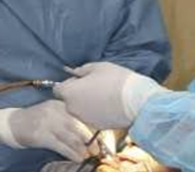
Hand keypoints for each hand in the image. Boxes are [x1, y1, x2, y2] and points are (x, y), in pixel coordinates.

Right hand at [0, 100, 93, 161]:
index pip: (81, 114)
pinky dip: (71, 152)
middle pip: (78, 125)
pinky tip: (78, 158)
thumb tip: (90, 132)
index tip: (104, 136)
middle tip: (100, 149)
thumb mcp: (53, 114)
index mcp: (60, 104)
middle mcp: (55, 110)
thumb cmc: (36, 121)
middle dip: (91, 138)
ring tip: (91, 155)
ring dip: (83, 148)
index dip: (94, 126)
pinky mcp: (40, 135)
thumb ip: (68, 119)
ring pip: (70, 136)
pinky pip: (60, 145)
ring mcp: (47, 122)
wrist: (11, 124)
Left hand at [54, 62, 169, 129]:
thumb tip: (75, 73)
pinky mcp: (96, 126)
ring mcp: (84, 119)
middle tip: (94, 86)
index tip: (80, 80)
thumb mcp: (99, 67)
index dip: (68, 83)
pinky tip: (110, 105)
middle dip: (77, 94)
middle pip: (69, 101)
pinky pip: (91, 117)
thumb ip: (83, 70)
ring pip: (80, 109)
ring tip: (104, 96)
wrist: (136, 102)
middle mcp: (73, 108)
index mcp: (70, 92)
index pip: (58, 89)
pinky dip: (96, 112)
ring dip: (87, 103)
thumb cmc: (117, 80)